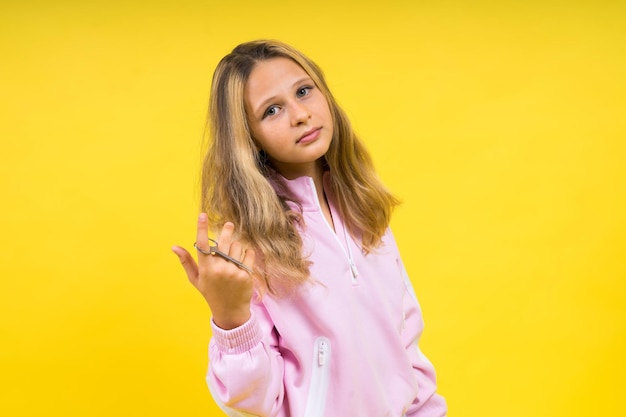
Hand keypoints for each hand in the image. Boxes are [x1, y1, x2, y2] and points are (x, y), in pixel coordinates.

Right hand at [172, 213, 255, 329]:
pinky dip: (247, 254)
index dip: (201, 228)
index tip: (202, 215)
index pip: (201, 244)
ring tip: (233, 257)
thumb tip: (174, 246)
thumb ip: (186, 261)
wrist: (230, 310)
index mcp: (205, 269)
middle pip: (223, 241)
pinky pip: (248, 253)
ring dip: (236, 247)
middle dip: (227, 230)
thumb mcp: (196, 279)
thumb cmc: (211, 292)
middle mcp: (219, 269)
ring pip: (237, 246)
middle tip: (229, 225)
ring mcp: (233, 271)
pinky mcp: (246, 274)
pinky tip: (243, 261)